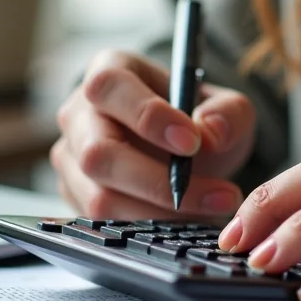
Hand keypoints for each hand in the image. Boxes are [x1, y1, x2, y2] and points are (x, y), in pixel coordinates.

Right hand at [51, 50, 255, 218]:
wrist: (187, 150)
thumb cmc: (199, 119)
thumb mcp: (227, 107)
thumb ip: (228, 113)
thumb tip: (210, 132)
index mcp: (110, 70)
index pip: (110, 87)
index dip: (147, 115)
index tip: (192, 143)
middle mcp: (79, 113)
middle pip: (97, 152)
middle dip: (158, 181)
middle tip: (217, 193)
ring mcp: (71, 157)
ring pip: (99, 197)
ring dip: (161, 213)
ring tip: (211, 209)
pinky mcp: (75, 196)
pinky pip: (104, 223)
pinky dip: (150, 229)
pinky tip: (187, 222)